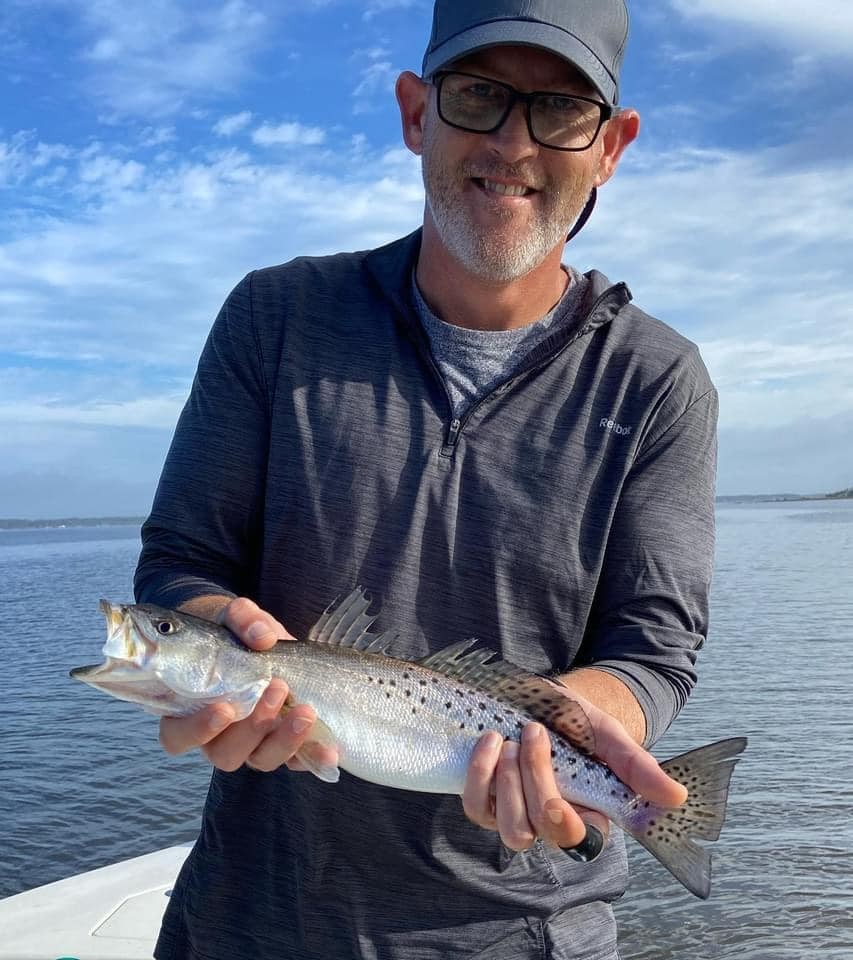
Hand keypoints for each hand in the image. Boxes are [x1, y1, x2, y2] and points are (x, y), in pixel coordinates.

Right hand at [158, 597, 337, 773]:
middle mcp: (215, 737)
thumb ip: (243, 619)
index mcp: (188, 711)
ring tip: (306, 710)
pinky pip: (294, 762)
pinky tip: (329, 747)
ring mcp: (249, 746)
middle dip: (253, 726)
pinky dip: (312, 757)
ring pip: (260, 760)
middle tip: (277, 688)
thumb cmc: (236, 633)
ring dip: (284, 740)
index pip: (178, 737)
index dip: (197, 730)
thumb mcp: (236, 617)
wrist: (261, 642)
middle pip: (225, 753)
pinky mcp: (281, 747)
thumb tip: (262, 636)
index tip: (224, 708)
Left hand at [462, 691, 686, 853]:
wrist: (542, 700)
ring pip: (506, 826)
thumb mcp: (609, 736)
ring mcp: (514, 813)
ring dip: (506, 781)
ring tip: (510, 739)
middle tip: (534, 732)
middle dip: (532, 779)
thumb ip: (637, 766)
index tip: (558, 791)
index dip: (566, 823)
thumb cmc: (580, 722)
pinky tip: (490, 741)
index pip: (579, 839)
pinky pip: (476, 805)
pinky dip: (480, 772)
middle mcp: (549, 821)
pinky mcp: (486, 800)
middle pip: (535, 829)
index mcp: (587, 814)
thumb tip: (676, 798)